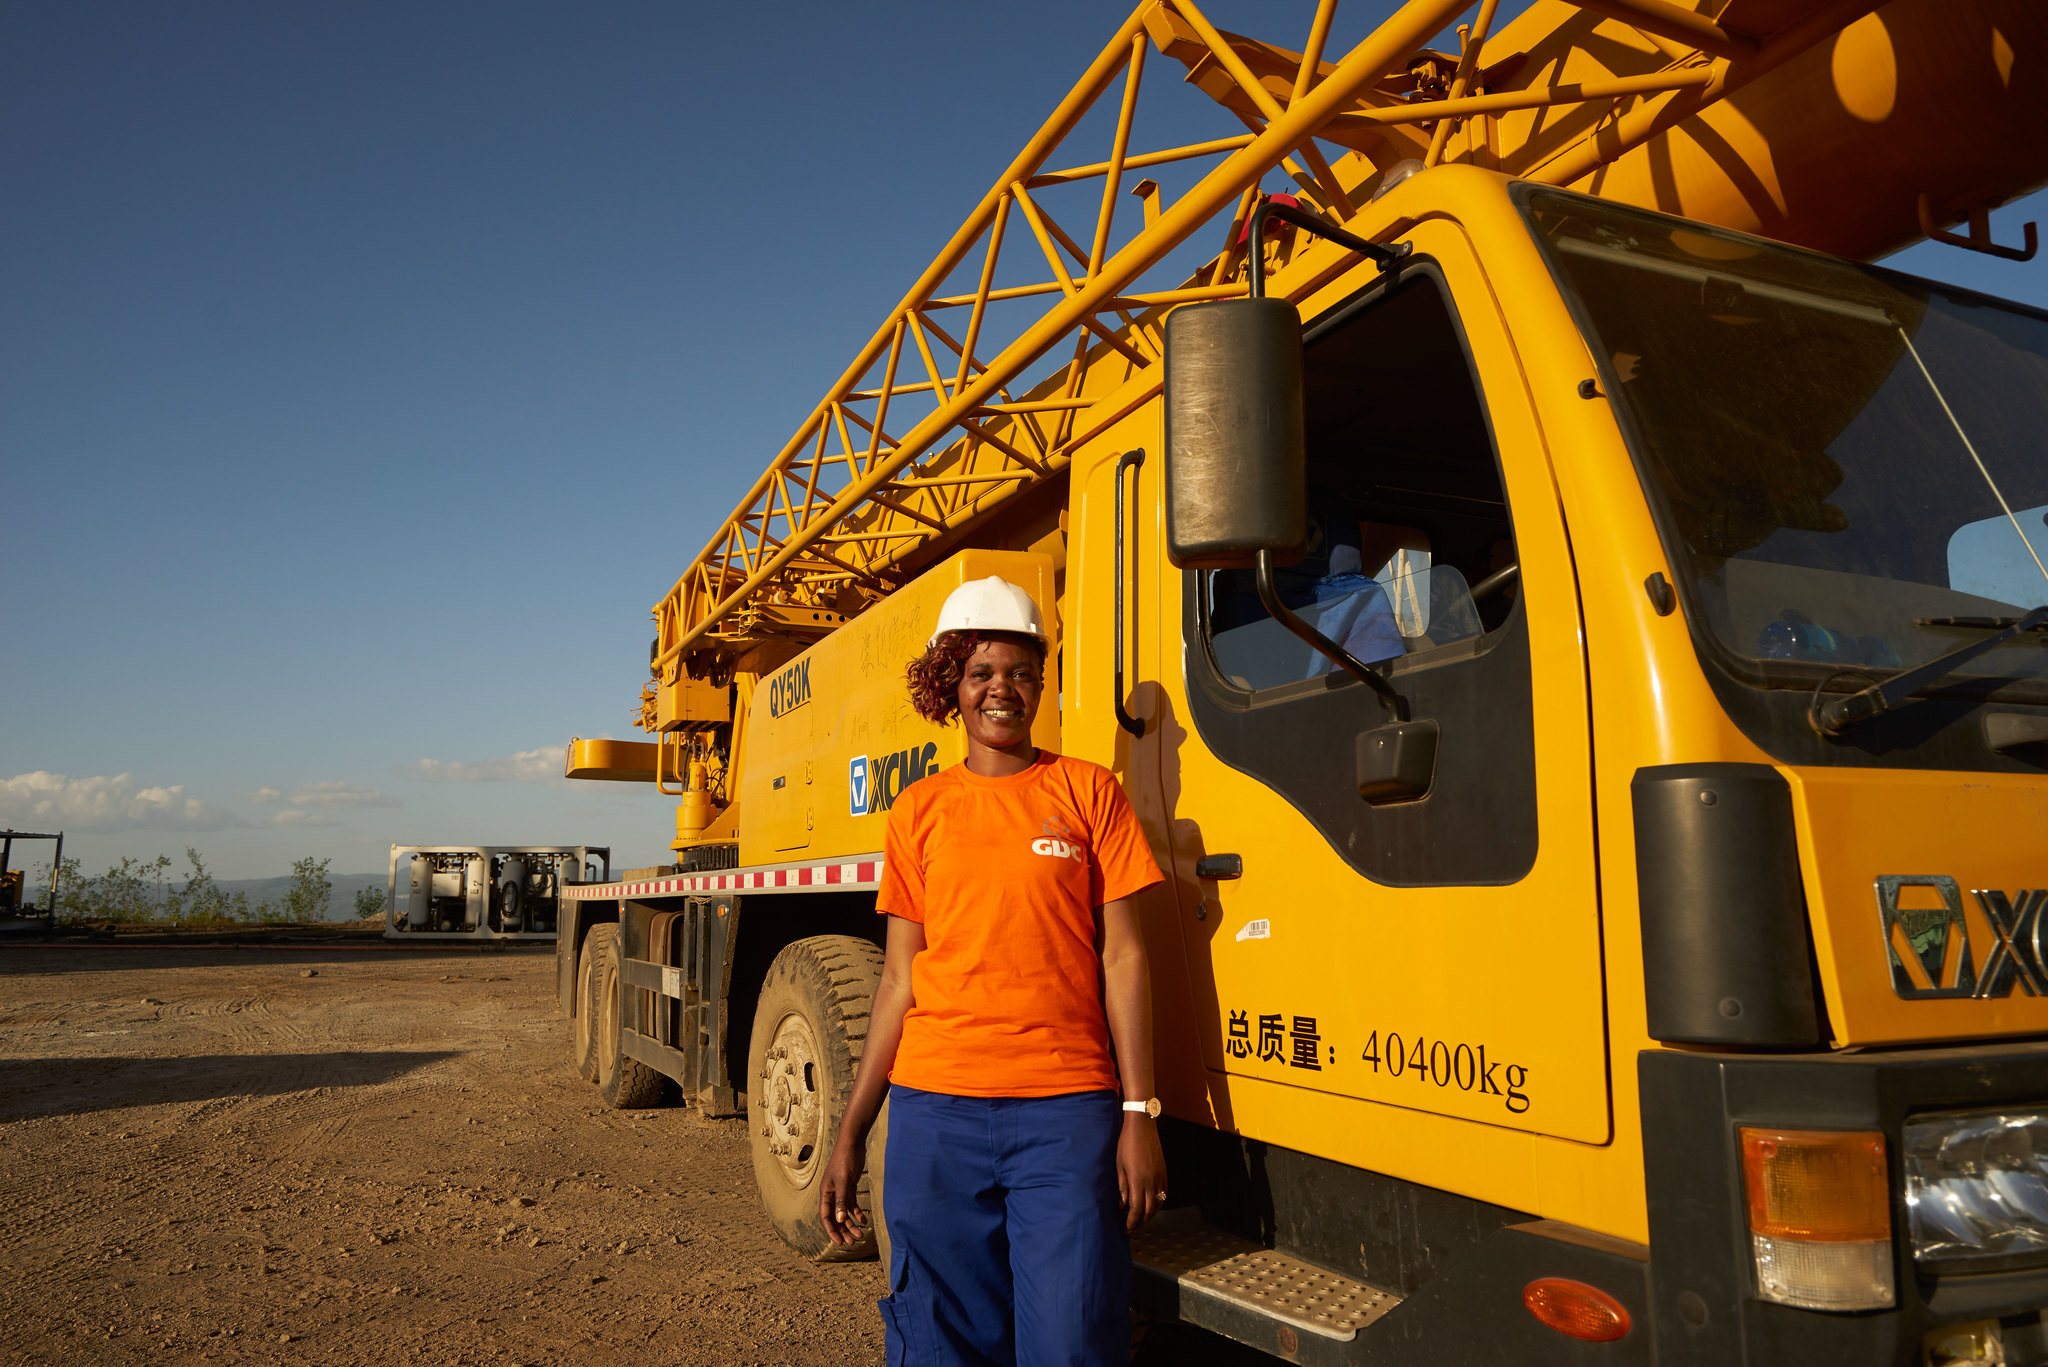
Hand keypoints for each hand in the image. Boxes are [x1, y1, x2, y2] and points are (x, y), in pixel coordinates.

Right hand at [819, 1137, 867, 1245]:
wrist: (852, 1143)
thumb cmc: (845, 1160)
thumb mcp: (844, 1181)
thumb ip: (842, 1201)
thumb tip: (840, 1220)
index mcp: (825, 1193)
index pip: (825, 1217)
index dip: (832, 1231)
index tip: (840, 1242)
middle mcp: (831, 1194)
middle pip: (835, 1218)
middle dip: (843, 1231)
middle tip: (852, 1242)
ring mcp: (840, 1190)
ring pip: (844, 1213)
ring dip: (851, 1224)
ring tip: (861, 1235)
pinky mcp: (849, 1186)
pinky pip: (851, 1204)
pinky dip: (857, 1212)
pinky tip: (864, 1220)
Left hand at [1116, 1115, 1167, 1233]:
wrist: (1142, 1127)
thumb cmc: (1126, 1144)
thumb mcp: (1119, 1166)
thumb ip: (1122, 1187)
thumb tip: (1122, 1205)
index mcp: (1138, 1181)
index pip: (1136, 1209)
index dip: (1131, 1222)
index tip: (1126, 1229)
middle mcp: (1151, 1181)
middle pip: (1149, 1210)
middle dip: (1141, 1221)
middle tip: (1133, 1227)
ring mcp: (1160, 1176)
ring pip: (1159, 1202)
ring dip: (1151, 1214)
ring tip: (1142, 1218)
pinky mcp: (1164, 1171)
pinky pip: (1164, 1192)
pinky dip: (1159, 1202)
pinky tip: (1153, 1204)